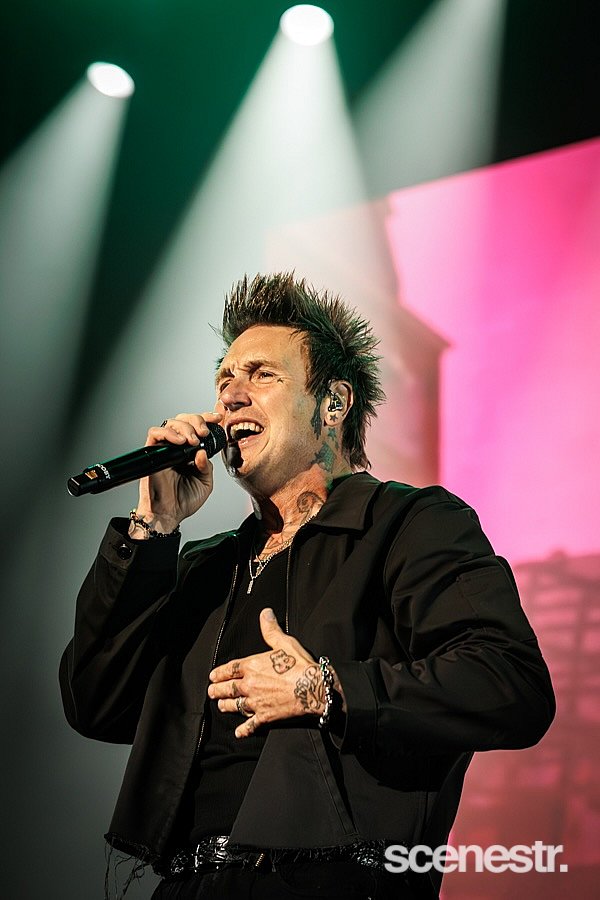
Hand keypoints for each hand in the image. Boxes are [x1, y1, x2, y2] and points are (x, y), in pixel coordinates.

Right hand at [131, 412, 222, 534]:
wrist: (169, 514)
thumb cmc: (184, 501)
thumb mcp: (205, 482)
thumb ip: (206, 465)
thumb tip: (201, 451)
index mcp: (189, 452)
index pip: (196, 427)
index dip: (206, 419)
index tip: (217, 419)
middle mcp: (176, 447)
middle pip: (183, 419)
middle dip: (196, 420)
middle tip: (203, 433)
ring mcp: (164, 449)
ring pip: (171, 423)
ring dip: (185, 427)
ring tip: (193, 441)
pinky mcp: (152, 453)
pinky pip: (155, 433)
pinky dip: (168, 433)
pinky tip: (180, 442)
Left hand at [207, 608, 325, 737]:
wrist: (312, 688)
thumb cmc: (300, 665)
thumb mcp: (284, 642)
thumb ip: (271, 629)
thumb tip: (265, 613)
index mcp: (252, 666)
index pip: (229, 669)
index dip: (219, 673)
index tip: (213, 676)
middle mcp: (250, 685)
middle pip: (228, 688)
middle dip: (218, 690)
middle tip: (211, 692)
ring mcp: (256, 702)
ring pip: (235, 706)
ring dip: (226, 706)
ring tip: (221, 706)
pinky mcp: (265, 717)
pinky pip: (250, 725)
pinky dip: (244, 730)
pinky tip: (239, 732)